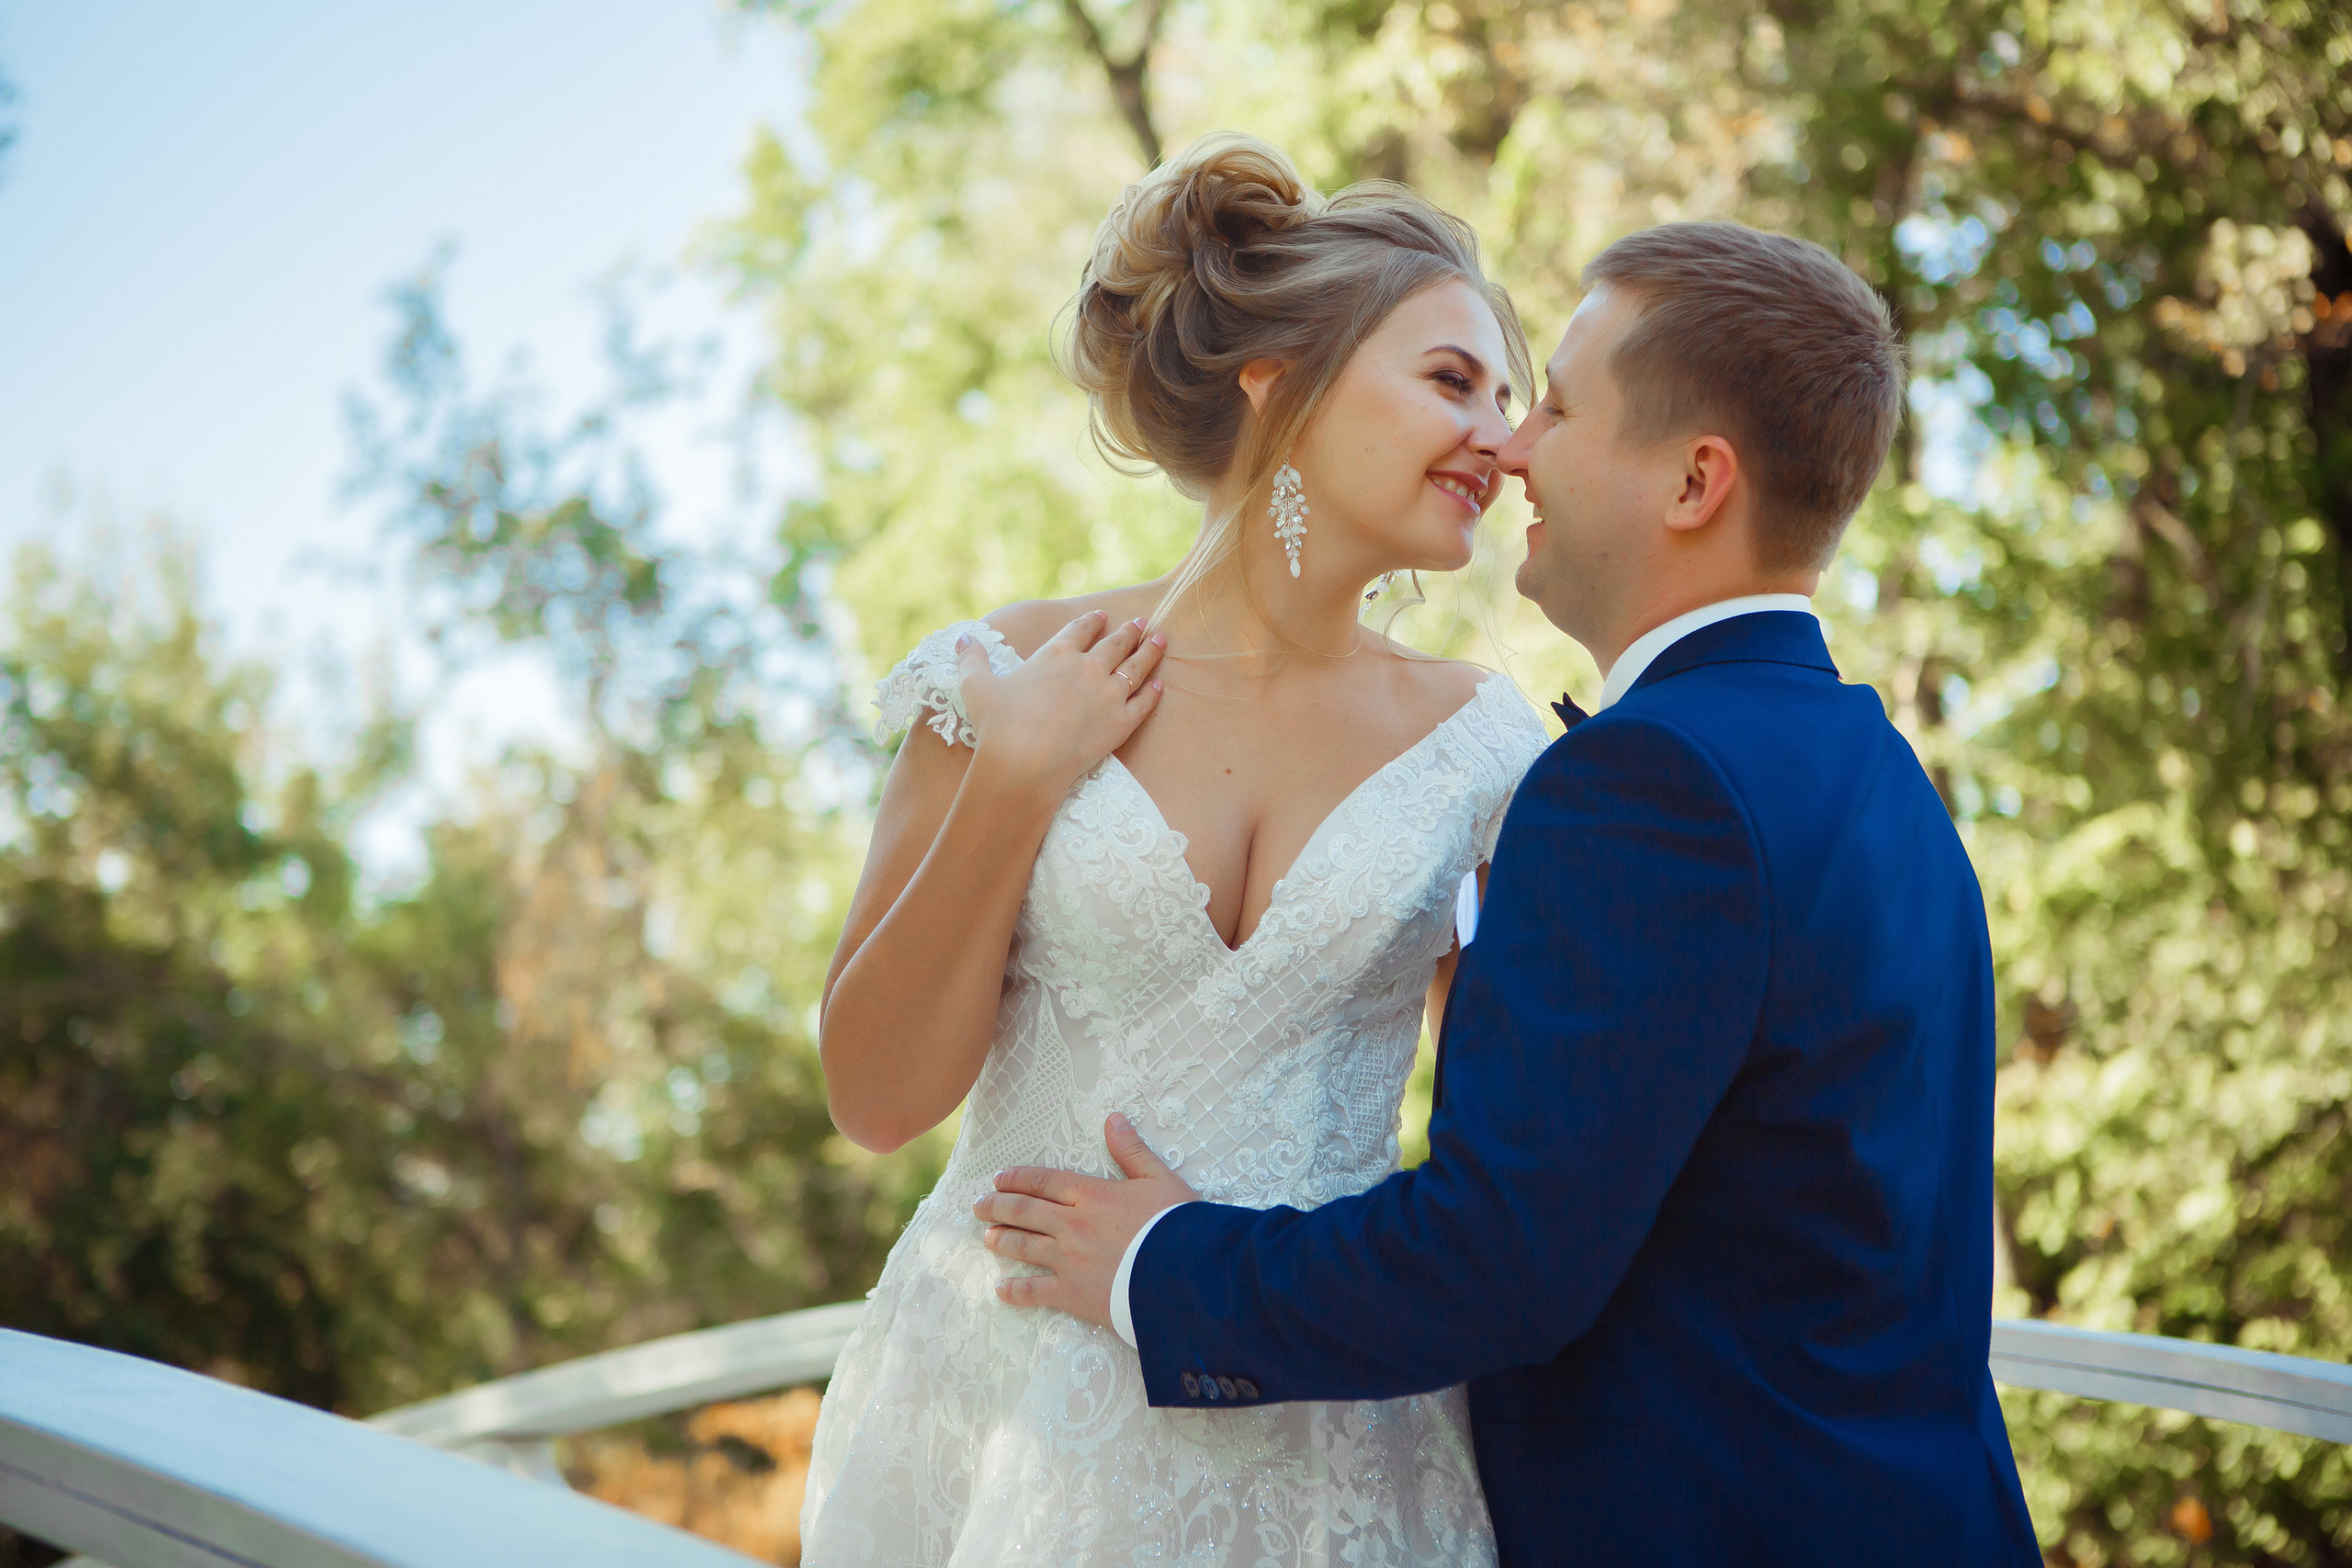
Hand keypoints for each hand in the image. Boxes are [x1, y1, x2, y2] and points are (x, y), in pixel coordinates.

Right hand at [955, 612, 1164, 799]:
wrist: (1024, 763)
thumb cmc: (997, 725)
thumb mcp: (976, 686)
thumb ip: (972, 660)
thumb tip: (963, 640)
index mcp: (1056, 654)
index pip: (1080, 629)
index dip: (1092, 621)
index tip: (1101, 616)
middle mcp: (1088, 668)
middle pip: (1115, 644)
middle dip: (1128, 631)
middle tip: (1141, 623)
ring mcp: (1109, 695)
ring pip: (1136, 667)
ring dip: (1150, 652)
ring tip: (1160, 641)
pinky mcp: (1121, 723)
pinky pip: (1143, 703)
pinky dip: (1153, 693)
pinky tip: (1160, 685)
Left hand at [974, 1113, 1198, 1327]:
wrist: (1186, 1273)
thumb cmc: (1178, 1224)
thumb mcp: (1159, 1179)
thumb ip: (1131, 1150)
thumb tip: (1112, 1119)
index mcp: (1091, 1194)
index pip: (1043, 1181)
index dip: (1017, 1179)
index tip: (998, 1179)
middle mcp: (1072, 1224)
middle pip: (1024, 1211)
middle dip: (998, 1206)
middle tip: (979, 1206)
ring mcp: (1068, 1260)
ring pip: (1023, 1246)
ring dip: (1002, 1240)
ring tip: (987, 1238)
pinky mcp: (1073, 1293)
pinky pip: (1035, 1291)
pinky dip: (1015, 1291)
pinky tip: (1001, 1289)